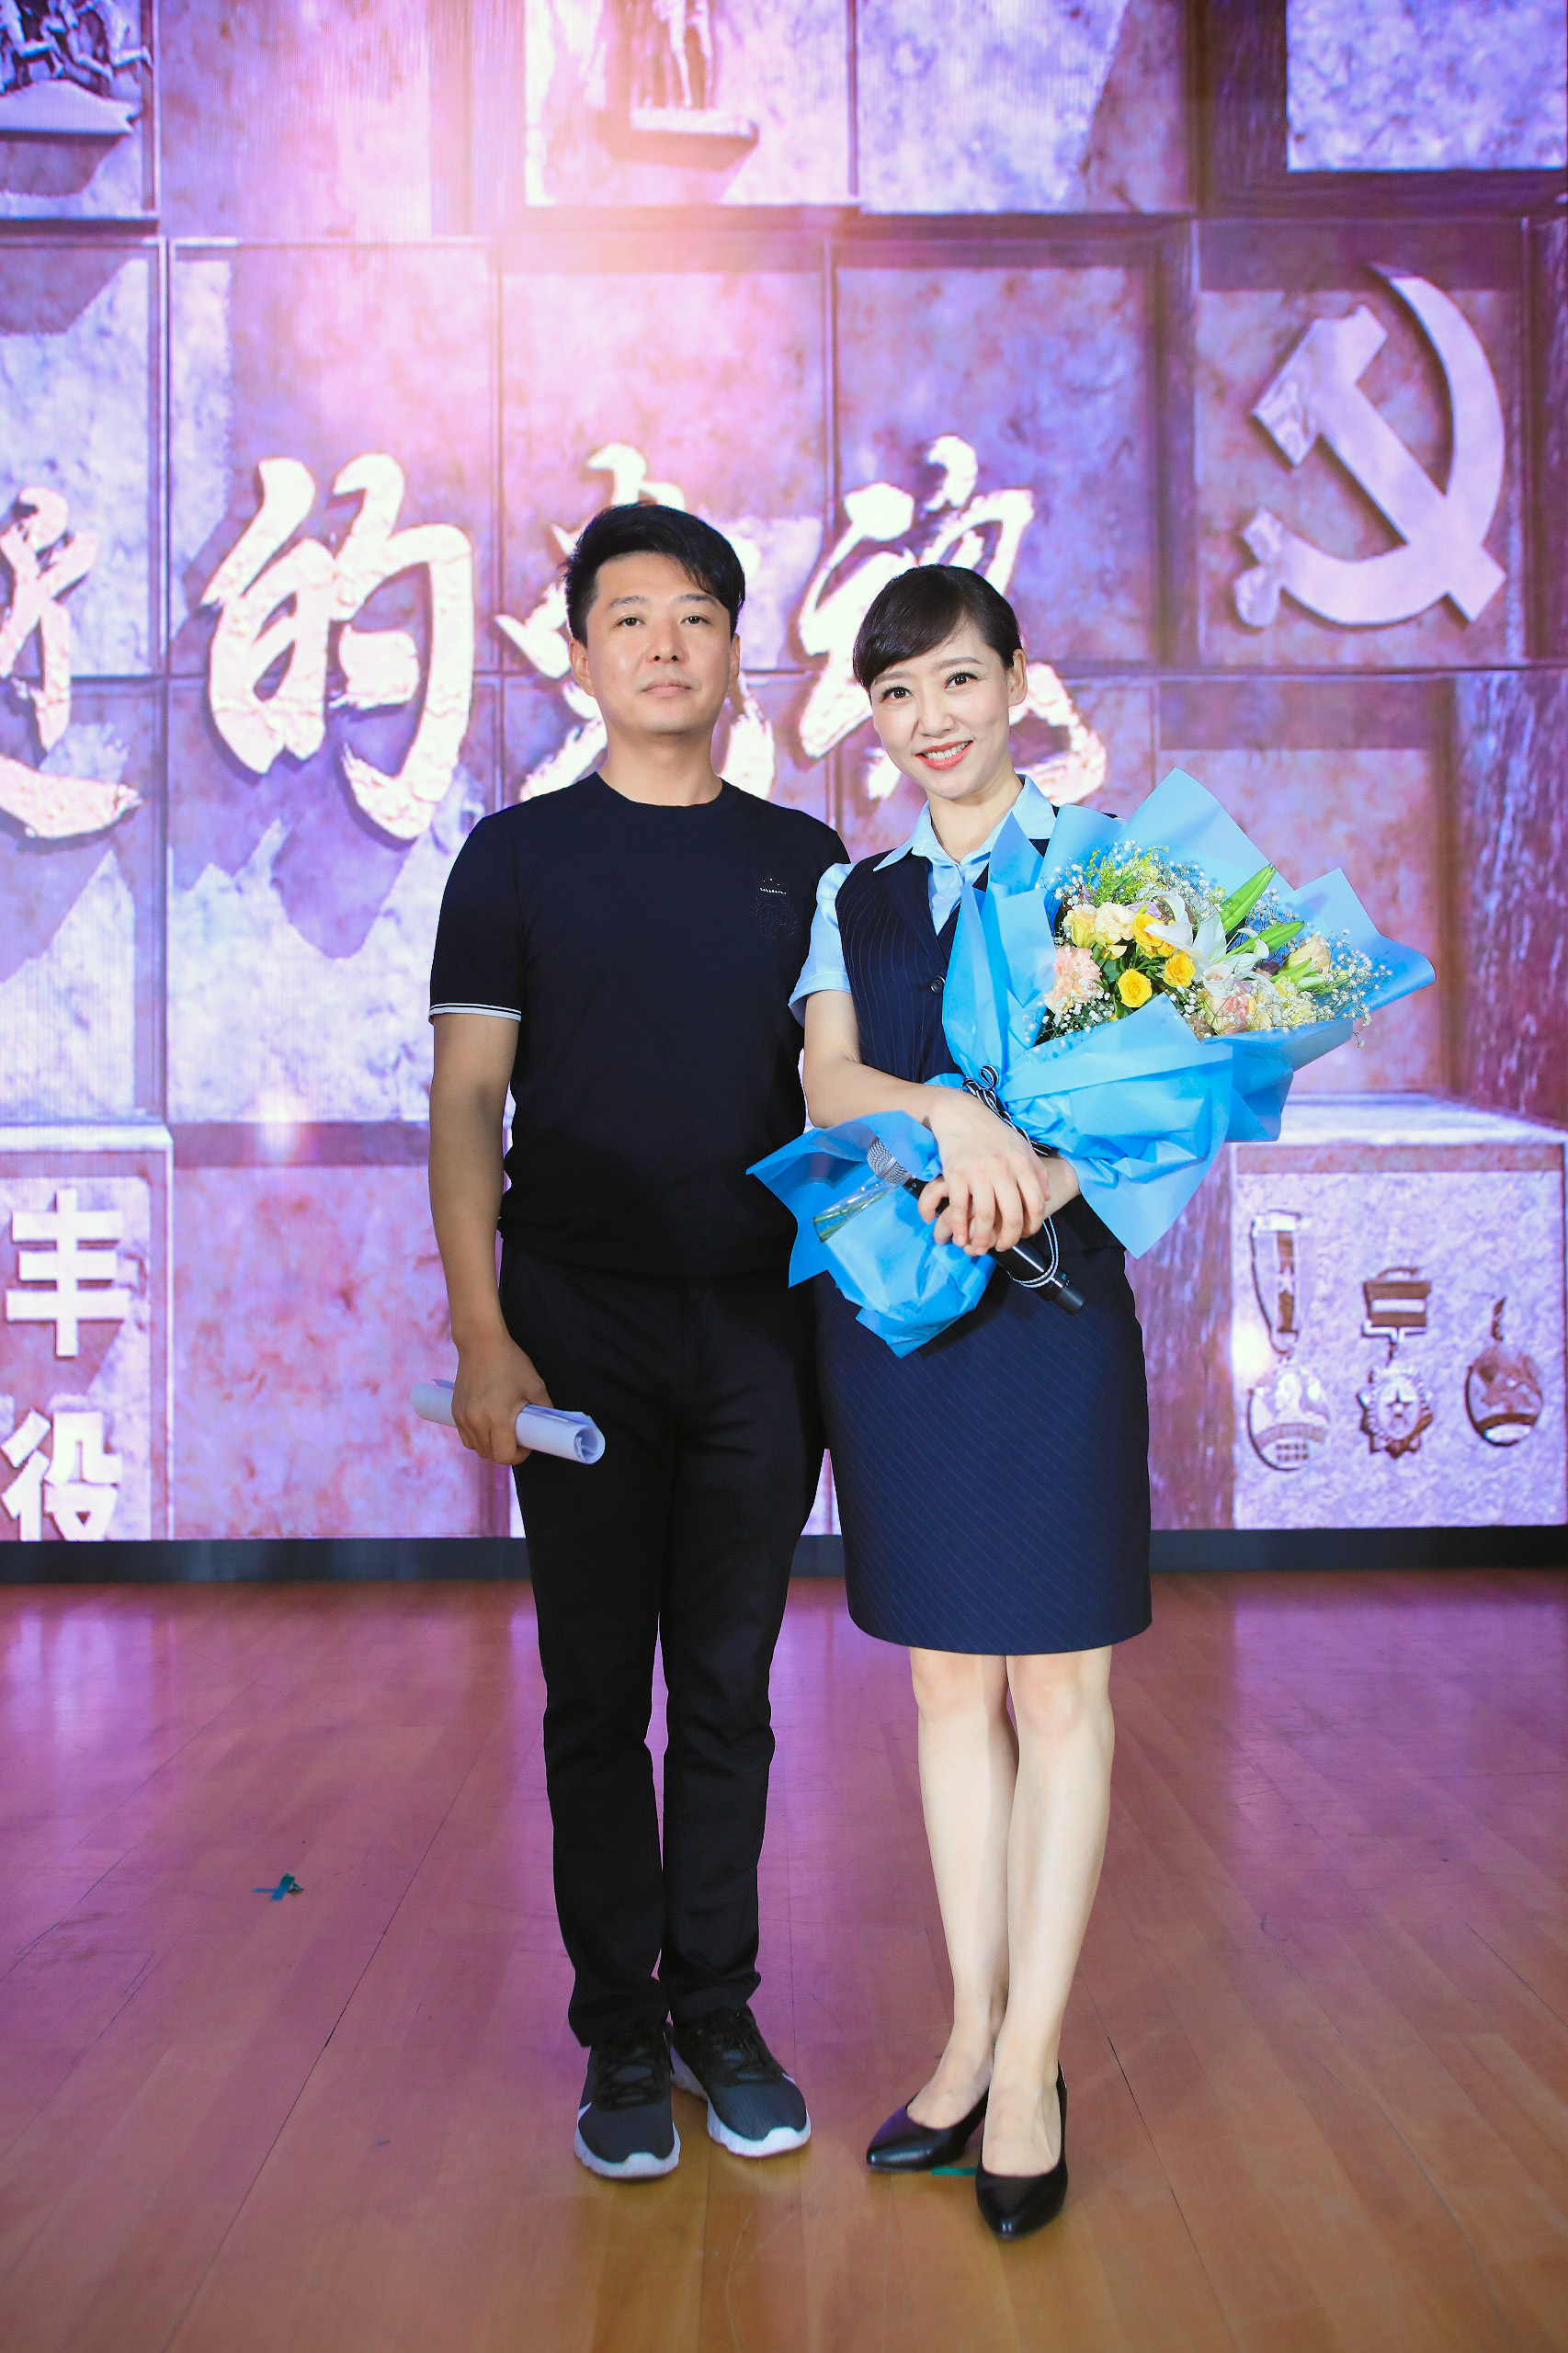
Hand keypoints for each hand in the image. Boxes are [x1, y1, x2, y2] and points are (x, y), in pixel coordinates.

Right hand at [452, 1332, 552, 1464]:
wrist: (480, 1343)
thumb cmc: (510, 1362)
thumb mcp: (535, 1385)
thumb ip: (546, 1409)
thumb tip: (551, 1426)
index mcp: (498, 1418)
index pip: (505, 1456)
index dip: (519, 1456)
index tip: (527, 1445)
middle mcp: (477, 1421)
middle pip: (490, 1455)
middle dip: (506, 1452)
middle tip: (518, 1438)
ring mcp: (463, 1417)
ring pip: (476, 1448)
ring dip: (490, 1446)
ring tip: (502, 1432)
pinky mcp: (455, 1412)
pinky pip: (466, 1436)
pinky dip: (477, 1437)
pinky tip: (488, 1425)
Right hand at [919, 1089, 1060, 1255]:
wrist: (960, 1113)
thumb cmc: (992, 1132)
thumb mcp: (1021, 1145)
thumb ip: (1037, 1171)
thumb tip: (1046, 1196)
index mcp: (1022, 1163)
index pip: (1035, 1203)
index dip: (1032, 1225)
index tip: (1026, 1234)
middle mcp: (1003, 1169)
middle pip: (1011, 1214)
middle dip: (1008, 1238)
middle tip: (1003, 1247)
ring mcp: (978, 1172)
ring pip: (984, 1215)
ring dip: (982, 1237)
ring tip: (980, 1247)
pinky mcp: (956, 1173)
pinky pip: (959, 1207)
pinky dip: (959, 1227)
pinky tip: (960, 1237)